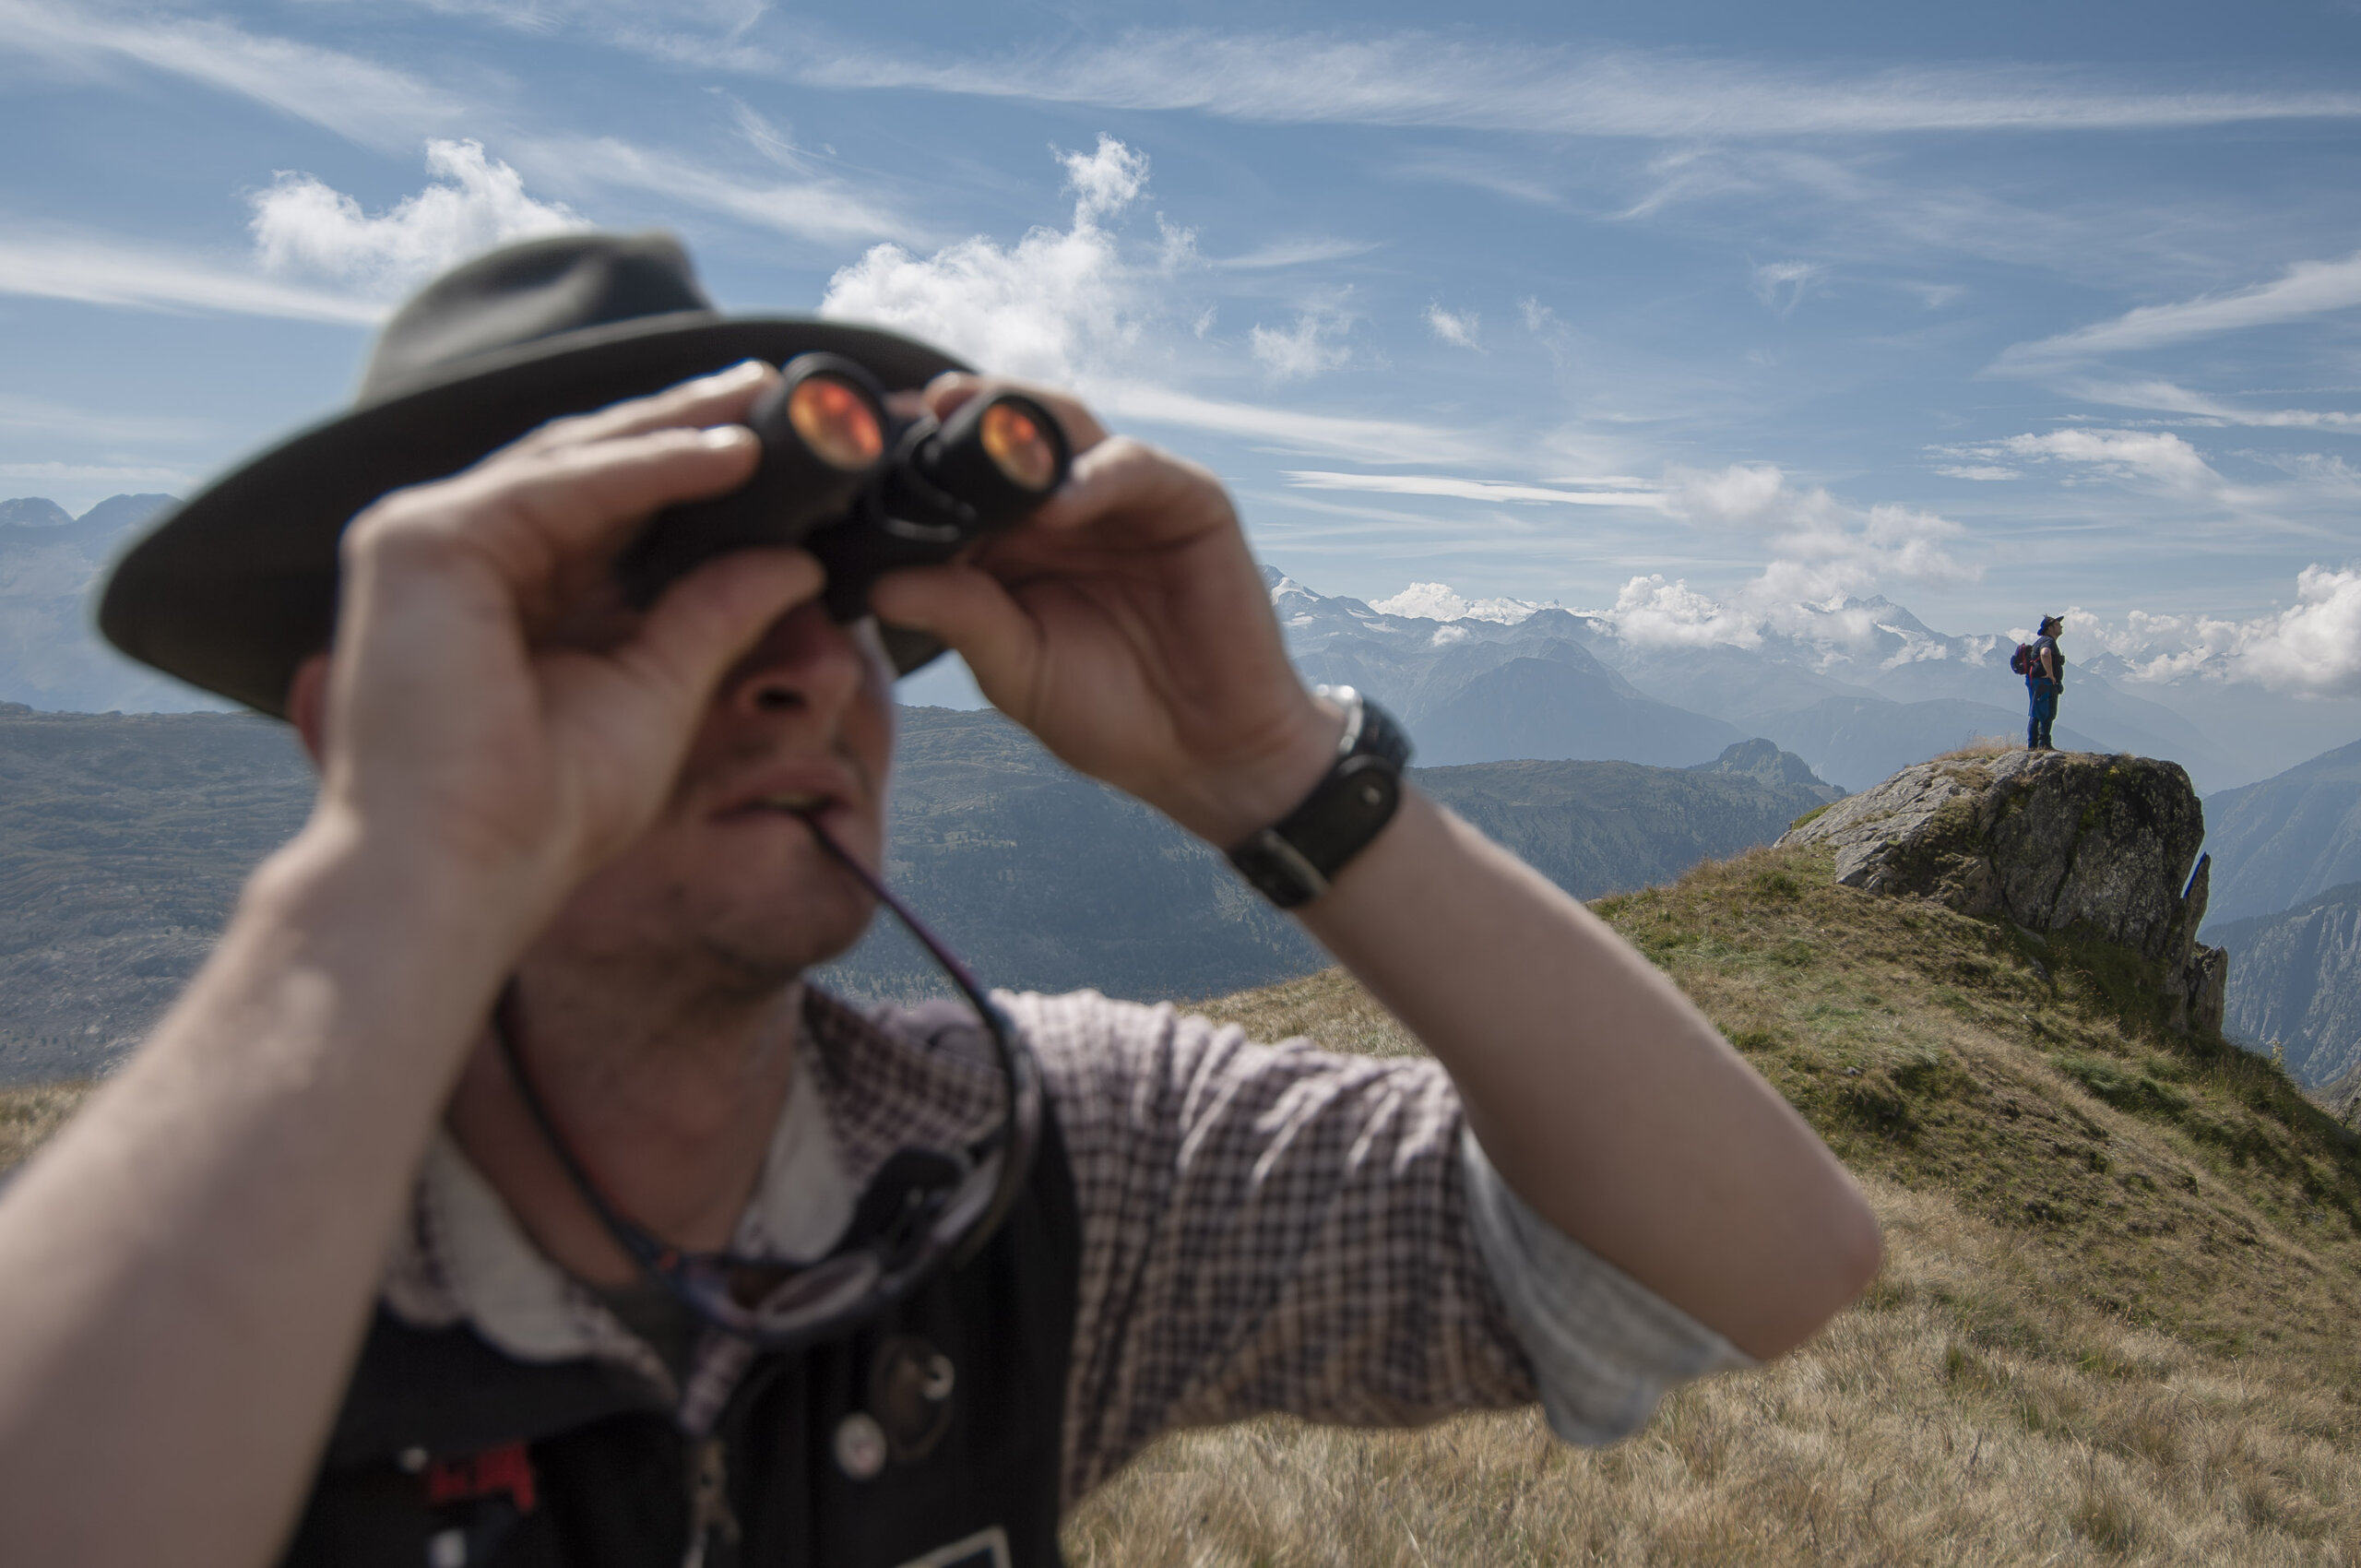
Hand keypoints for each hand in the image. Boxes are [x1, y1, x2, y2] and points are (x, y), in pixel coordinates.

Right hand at [311, 360, 820, 920]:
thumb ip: (714, 616)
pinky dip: (645, 466)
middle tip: (773, 390)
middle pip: (588, 465)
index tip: (779, 449)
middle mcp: (461, 557)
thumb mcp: (658, 692)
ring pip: (573, 460)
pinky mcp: (420, 541)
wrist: (459, 873)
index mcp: (507, 595)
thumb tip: (796, 560)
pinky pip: (557, 485)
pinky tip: (723, 454)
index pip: (606, 508)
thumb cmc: (543, 814)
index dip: (689, 473)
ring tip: (763, 402)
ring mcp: (427, 540)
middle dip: (683, 423)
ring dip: (674, 427)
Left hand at [868, 376, 1339, 845]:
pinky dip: (1095, 476)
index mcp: (1012, 541)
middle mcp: (1064, 505)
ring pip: (1066, 427)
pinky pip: (1136, 467)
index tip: (850, 456)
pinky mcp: (1188, 502)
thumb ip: (960, 618)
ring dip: (1018, 424)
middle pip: (1005, 432)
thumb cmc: (1109, 713)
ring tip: (971, 432)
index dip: (908, 460)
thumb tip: (878, 583)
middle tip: (906, 413)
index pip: (953, 476)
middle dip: (956, 416)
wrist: (1206, 754)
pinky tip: (1057, 504)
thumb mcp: (1015, 669)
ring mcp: (1125, 497)